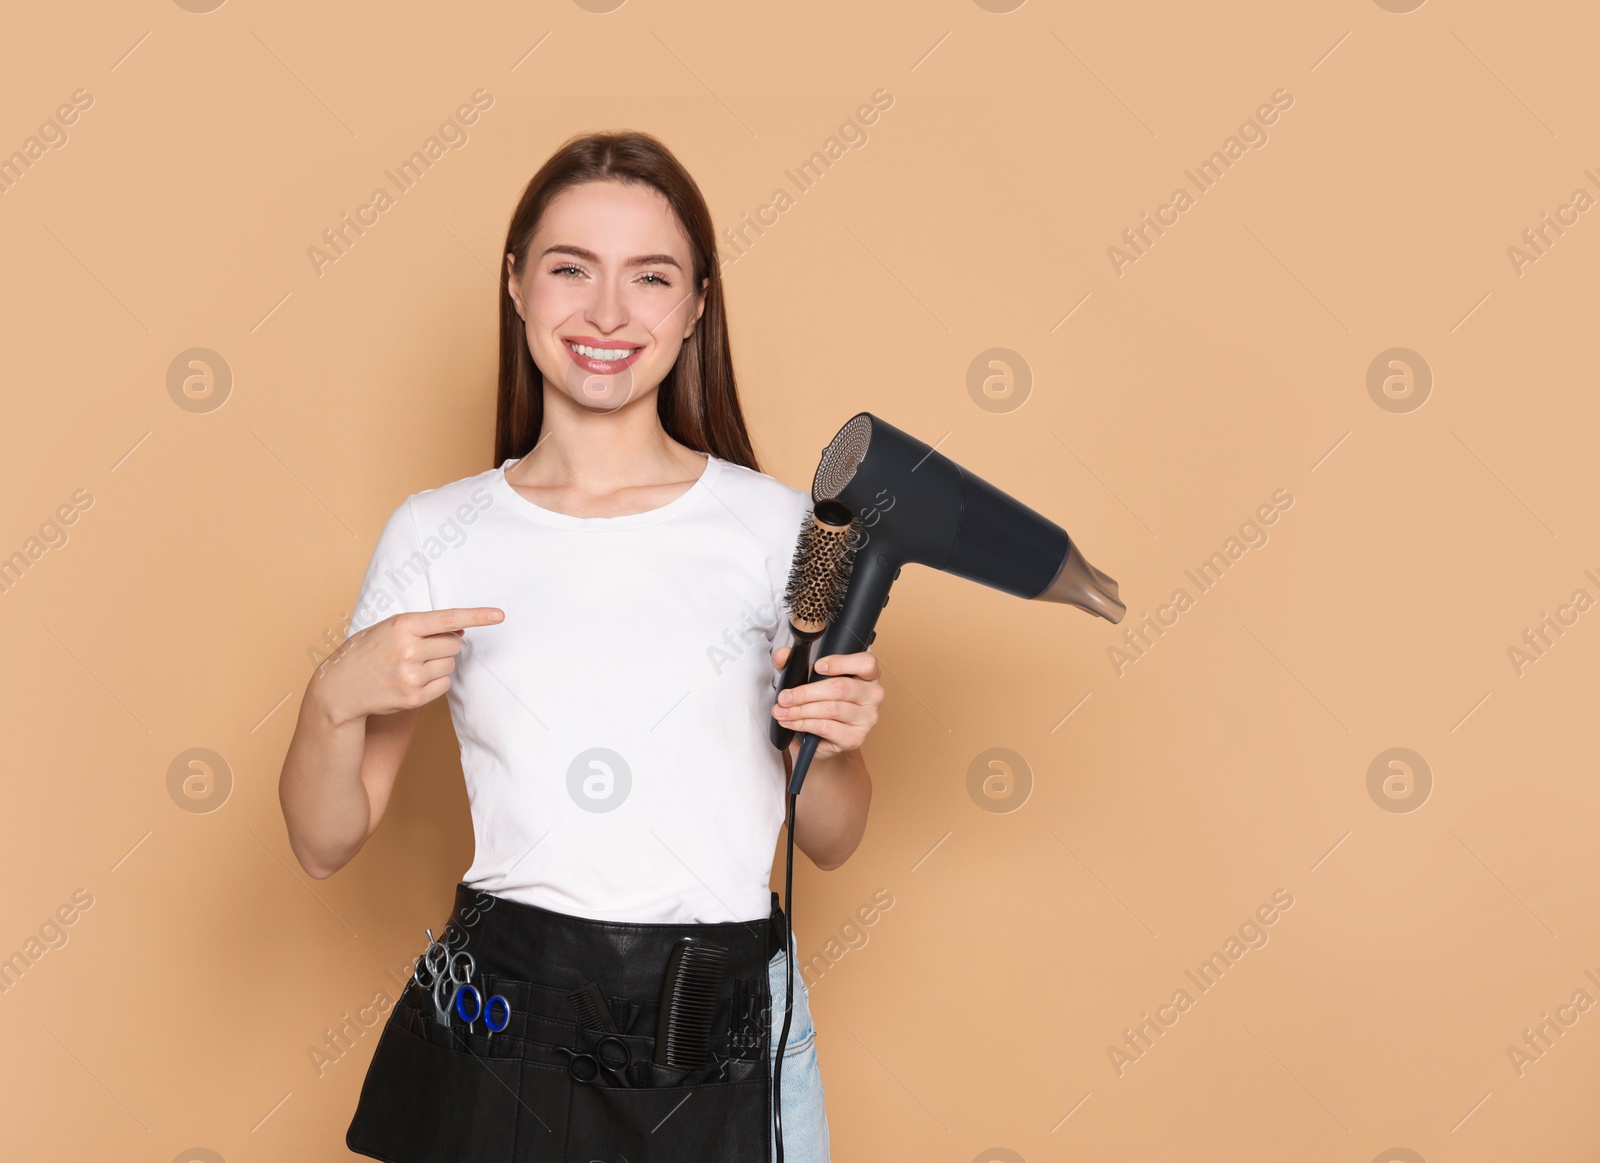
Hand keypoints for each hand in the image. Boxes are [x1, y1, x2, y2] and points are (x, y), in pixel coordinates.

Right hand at [311, 607, 503, 725]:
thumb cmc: (367, 652)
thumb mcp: (389, 629)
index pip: (448, 619)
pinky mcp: (414, 698)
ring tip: (411, 665)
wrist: (340, 688)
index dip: (476, 616)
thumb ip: (423, 627)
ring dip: (438, 663)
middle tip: (422, 648)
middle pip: (455, 644)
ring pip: (450, 664)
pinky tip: (412, 680)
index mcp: (402, 626)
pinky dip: (435, 681)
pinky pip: (444, 684)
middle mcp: (408, 650)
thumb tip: (460, 631)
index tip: (499, 615)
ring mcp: (412, 676)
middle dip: (446, 644)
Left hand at [770, 646, 884, 758]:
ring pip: (831, 709)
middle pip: (841, 688)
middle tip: (785, 697)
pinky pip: (827, 728)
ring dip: (801, 710)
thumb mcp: (807, 678)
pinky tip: (792, 723)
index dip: (841, 663)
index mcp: (868, 675)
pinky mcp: (856, 738)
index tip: (817, 666)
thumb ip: (794, 663)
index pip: (866, 663)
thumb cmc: (821, 702)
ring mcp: (867, 718)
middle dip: (806, 692)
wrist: (822, 739)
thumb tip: (781, 655)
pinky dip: (804, 724)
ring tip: (782, 711)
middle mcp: (873, 695)